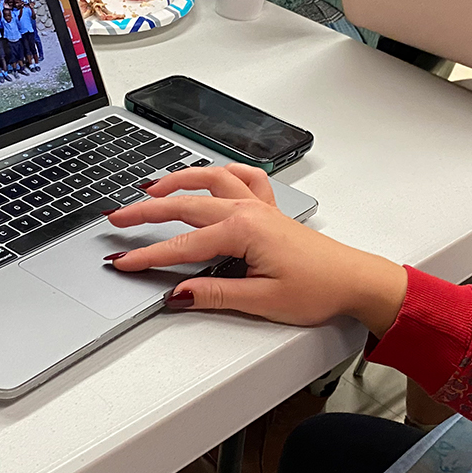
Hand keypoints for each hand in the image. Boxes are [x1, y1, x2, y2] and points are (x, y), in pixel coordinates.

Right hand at [105, 165, 408, 335]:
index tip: (122, 263)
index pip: (183, 246)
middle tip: (117, 218)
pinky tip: (207, 175)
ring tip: (150, 187)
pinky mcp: (269, 209)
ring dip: (178, 180)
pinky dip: (220, 172)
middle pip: (187, 206)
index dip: (148, 255)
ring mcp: (259, 206)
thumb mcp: (261, 300)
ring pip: (211, 180)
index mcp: (243, 230)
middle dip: (147, 212)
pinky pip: (242, 178)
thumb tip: (177, 294)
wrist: (354, 280)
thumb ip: (214, 293)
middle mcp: (249, 210)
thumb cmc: (318, 288)